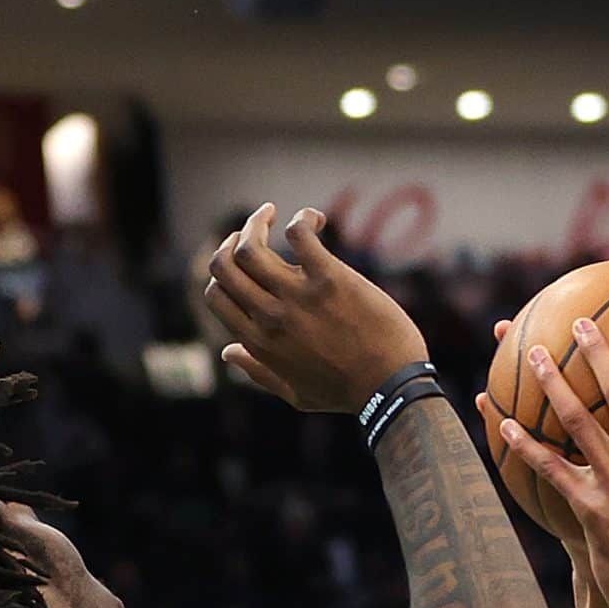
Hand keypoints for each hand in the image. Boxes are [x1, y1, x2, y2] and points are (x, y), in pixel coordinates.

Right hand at [206, 204, 427, 411]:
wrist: (391, 388)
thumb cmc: (349, 393)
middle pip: (225, 265)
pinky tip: (315, 219)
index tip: (239, 262)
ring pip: (251, 246)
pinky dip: (301, 219)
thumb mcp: (296, 394)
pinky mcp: (330, 278)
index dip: (222, 274)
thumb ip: (259, 373)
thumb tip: (227, 351)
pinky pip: (298, 233)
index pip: (216, 296)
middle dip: (231, 240)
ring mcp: (298, 296)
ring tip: (270, 214)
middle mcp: (270, 317)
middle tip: (251, 230)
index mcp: (259, 343)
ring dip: (255, 222)